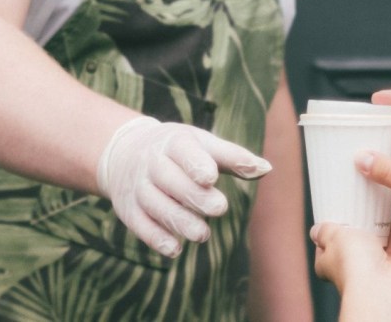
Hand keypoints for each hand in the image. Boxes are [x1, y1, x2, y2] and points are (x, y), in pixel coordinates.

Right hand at [97, 116, 271, 257]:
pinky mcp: (128, 210)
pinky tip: (175, 249)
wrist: (123, 153)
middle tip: (220, 208)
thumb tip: (267, 168)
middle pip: (170, 180)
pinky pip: (140, 225)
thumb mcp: (203, 144)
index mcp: (173, 142)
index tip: (211, 177)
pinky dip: (156, 238)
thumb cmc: (178, 150)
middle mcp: (152, 163)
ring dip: (178, 221)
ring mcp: (138, 187)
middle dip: (194, 196)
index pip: (183, 151)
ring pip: (155, 205)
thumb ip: (233, 157)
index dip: (195, 164)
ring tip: (202, 234)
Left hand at [312, 222, 390, 320]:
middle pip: (362, 249)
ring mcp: (384, 271)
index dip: (332, 238)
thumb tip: (316, 230)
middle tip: (368, 214)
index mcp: (335, 265)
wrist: (383, 286)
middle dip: (366, 232)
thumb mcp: (333, 237)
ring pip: (387, 250)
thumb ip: (325, 231)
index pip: (330, 251)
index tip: (337, 223)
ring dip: (389, 234)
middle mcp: (360, 271)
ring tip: (389, 218)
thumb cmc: (355, 266)